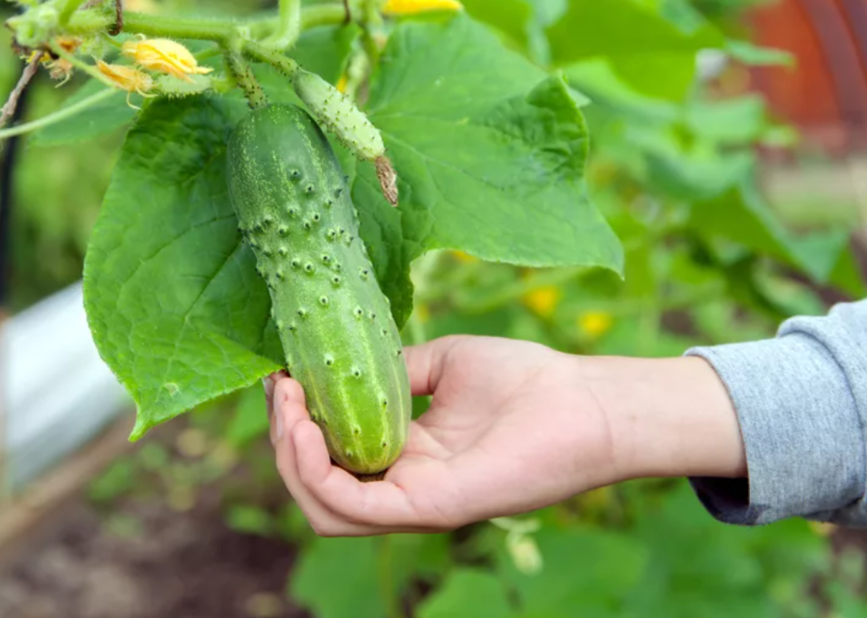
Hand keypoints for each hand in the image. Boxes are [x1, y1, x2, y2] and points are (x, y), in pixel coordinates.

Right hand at [266, 334, 744, 536]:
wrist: (585, 399)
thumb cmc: (528, 379)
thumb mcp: (446, 362)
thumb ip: (398, 370)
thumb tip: (354, 358)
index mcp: (406, 456)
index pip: (331, 458)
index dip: (296, 423)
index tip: (282, 375)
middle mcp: (405, 486)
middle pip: (316, 486)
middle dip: (283, 439)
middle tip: (281, 388)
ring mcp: (416, 502)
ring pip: (324, 508)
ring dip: (290, 458)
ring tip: (288, 408)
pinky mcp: (430, 507)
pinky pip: (353, 508)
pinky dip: (315, 471)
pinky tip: (306, 427)